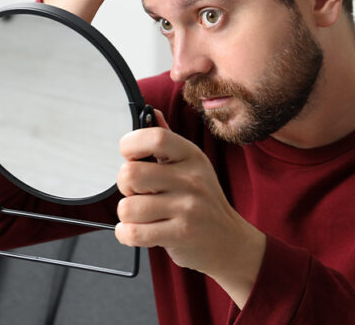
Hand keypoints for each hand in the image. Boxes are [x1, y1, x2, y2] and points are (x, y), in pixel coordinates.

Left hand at [115, 111, 264, 308]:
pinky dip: (126, 233)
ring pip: (128, 207)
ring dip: (127, 215)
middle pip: (130, 173)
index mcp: (191, 156)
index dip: (131, 144)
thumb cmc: (204, 203)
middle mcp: (191, 178)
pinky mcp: (180, 233)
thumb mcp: (192, 166)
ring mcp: (187, 207)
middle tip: (138, 192)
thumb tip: (150, 113)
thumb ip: (168, 142)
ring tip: (143, 215)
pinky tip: (137, 231)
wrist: (229, 242)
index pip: (154, 137)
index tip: (130, 156)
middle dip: (125, 186)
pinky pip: (133, 232)